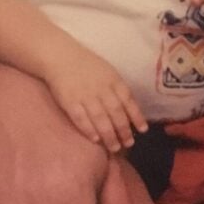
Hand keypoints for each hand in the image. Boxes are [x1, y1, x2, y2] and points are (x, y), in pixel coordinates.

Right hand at [42, 37, 148, 151]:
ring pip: (100, 119)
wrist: (61, 57)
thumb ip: (118, 90)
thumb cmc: (87, 66)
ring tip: (114, 147)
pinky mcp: (70, 102)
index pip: (128, 100)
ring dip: (109, 135)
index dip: (136, 116)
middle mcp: (101, 89)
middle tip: (128, 144)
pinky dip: (89, 130)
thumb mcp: (108, 72)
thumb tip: (130, 111)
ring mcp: (85, 96)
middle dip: (123, 130)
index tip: (142, 130)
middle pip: (115, 112)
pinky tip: (95, 140)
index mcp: (113, 80)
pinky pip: (81, 119)